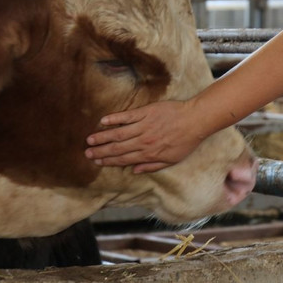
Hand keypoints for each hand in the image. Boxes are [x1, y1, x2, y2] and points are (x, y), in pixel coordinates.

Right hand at [84, 100, 204, 173]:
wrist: (195, 120)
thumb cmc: (186, 141)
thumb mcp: (172, 160)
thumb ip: (152, 166)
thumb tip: (134, 171)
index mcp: (149, 154)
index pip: (124, 159)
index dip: (109, 161)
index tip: (98, 162)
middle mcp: (143, 141)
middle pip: (117, 147)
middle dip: (101, 151)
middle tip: (87, 153)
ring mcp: (144, 126)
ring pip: (119, 133)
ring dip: (103, 137)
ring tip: (90, 139)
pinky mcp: (146, 112)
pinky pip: (127, 116)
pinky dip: (114, 118)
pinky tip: (103, 120)